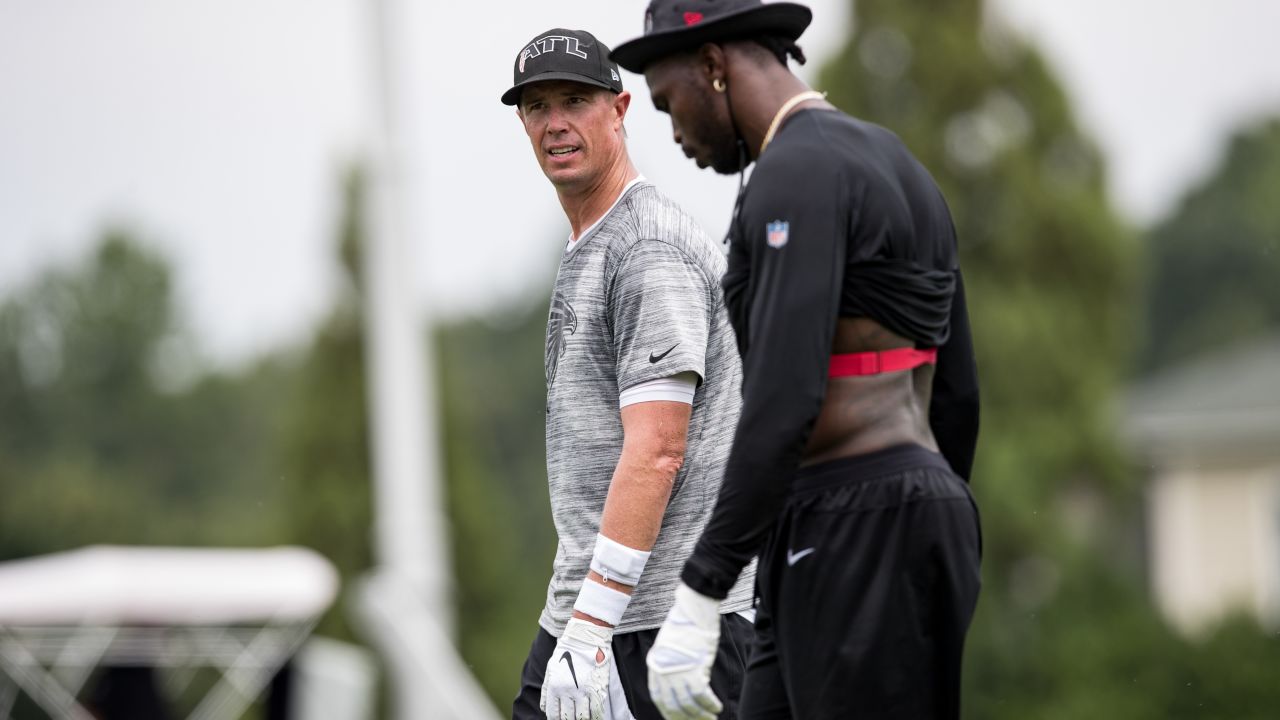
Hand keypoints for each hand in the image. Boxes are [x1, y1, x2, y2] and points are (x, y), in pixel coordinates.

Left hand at [541, 618, 612, 719]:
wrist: (585, 636)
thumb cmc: (567, 651)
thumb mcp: (551, 668)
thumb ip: (546, 690)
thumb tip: (544, 709)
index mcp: (554, 686)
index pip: (553, 714)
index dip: (556, 719)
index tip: (561, 718)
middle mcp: (567, 691)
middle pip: (568, 717)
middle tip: (573, 717)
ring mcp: (583, 690)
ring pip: (582, 717)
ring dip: (582, 719)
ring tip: (583, 717)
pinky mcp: (598, 687)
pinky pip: (597, 710)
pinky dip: (596, 717)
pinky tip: (595, 717)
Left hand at [647, 583, 722, 719]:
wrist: (692, 611)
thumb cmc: (684, 625)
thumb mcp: (669, 647)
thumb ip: (671, 666)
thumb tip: (681, 683)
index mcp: (655, 667)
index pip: (659, 699)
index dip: (670, 713)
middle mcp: (663, 673)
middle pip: (674, 706)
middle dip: (687, 718)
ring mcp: (678, 673)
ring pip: (689, 705)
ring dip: (702, 714)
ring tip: (712, 718)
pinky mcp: (694, 670)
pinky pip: (702, 696)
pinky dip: (710, 705)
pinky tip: (717, 707)